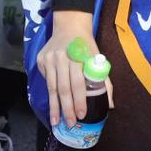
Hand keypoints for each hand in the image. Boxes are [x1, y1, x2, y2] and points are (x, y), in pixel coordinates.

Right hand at [36, 11, 111, 125]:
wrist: (70, 25)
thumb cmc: (87, 45)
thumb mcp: (98, 58)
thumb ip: (104, 81)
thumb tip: (110, 105)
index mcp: (79, 57)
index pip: (78, 83)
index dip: (80, 100)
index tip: (81, 115)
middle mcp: (62, 58)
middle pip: (63, 88)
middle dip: (67, 108)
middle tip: (69, 124)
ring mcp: (49, 59)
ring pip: (52, 87)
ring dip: (54, 107)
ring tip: (56, 122)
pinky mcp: (40, 60)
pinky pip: (46, 81)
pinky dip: (50, 95)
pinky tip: (52, 107)